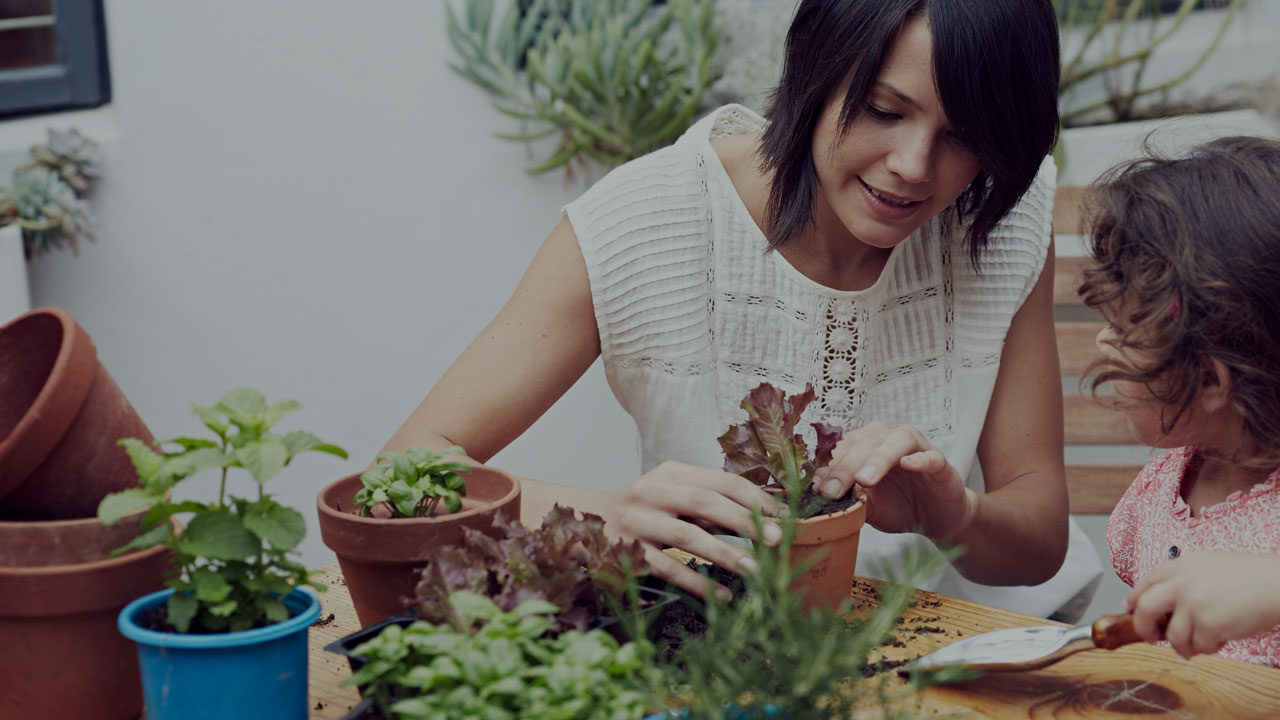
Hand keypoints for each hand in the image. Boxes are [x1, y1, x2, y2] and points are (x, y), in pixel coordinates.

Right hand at [612, 461, 784, 598]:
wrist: (589, 522)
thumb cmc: (646, 510)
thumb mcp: (674, 496)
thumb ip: (711, 504)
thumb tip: (763, 519)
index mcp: (670, 473)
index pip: (719, 479)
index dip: (752, 497)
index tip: (780, 516)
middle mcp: (652, 492)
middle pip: (704, 502)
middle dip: (743, 522)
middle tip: (774, 541)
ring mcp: (637, 522)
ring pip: (686, 536)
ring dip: (724, 553)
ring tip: (754, 570)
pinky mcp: (627, 552)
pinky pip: (666, 568)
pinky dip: (696, 582)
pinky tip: (721, 595)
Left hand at [812, 422, 974, 540]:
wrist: (936, 518)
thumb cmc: (899, 506)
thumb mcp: (868, 507)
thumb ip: (848, 500)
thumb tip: (818, 503)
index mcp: (866, 445)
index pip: (843, 448)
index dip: (827, 466)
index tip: (814, 487)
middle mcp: (889, 439)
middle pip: (864, 443)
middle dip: (845, 467)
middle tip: (832, 490)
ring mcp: (917, 447)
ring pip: (896, 442)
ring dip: (878, 459)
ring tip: (864, 480)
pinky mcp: (940, 461)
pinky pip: (930, 456)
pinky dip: (918, 459)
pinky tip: (908, 465)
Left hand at [1125, 551, 1279, 658]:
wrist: (1277, 583)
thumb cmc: (1250, 577)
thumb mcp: (1207, 565)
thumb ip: (1182, 580)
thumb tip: (1162, 602)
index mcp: (1179, 565)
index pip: (1144, 584)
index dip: (1134, 601)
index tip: (1131, 611)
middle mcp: (1181, 582)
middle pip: (1144, 609)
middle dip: (1144, 628)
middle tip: (1153, 637)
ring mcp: (1193, 603)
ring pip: (1172, 636)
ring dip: (1186, 645)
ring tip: (1204, 640)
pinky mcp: (1208, 623)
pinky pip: (1198, 646)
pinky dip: (1209, 647)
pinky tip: (1223, 637)